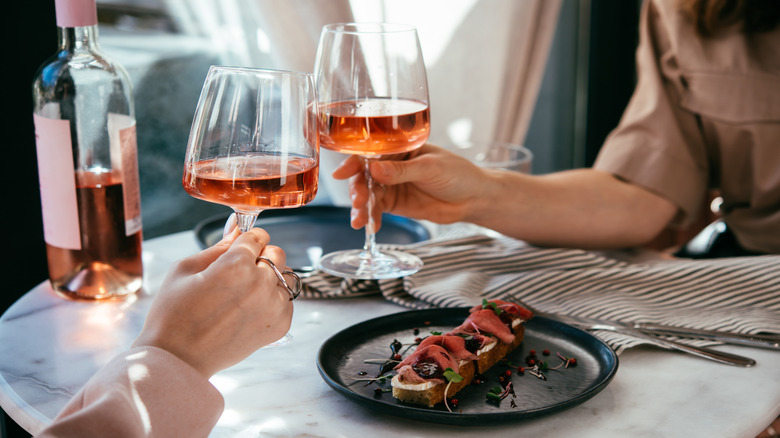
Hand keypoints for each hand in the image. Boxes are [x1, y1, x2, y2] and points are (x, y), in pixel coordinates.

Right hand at [132, 227, 293, 377]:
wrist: (177, 359)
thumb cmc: (173, 315)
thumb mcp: (185, 269)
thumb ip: (218, 246)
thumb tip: (238, 229)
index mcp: (237, 265)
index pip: (257, 236)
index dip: (246, 240)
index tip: (238, 248)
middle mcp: (261, 283)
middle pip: (276, 253)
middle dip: (260, 257)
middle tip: (236, 274)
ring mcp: (273, 306)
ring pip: (283, 277)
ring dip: (267, 279)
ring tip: (241, 296)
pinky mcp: (279, 326)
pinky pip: (285, 301)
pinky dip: (272, 301)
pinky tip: (247, 311)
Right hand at [333, 144, 490, 230]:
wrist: (474, 199)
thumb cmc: (458, 174)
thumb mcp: (430, 168)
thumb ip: (401, 170)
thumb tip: (374, 169)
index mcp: (398, 147)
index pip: (370, 152)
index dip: (353, 162)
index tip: (341, 173)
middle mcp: (390, 165)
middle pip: (364, 176)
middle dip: (357, 189)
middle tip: (357, 202)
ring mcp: (392, 185)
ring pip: (369, 195)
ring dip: (362, 207)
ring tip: (360, 220)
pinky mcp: (395, 204)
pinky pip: (377, 210)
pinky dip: (372, 218)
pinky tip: (369, 226)